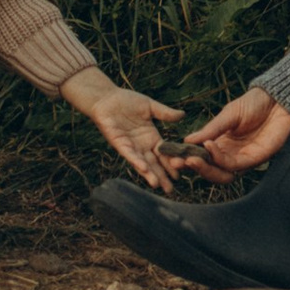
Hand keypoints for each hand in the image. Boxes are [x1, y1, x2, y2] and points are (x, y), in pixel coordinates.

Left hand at [64, 74, 185, 187]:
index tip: (179, 175)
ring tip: (157, 185)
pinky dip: (136, 161)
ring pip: (142, 162)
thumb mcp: (150, 107)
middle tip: (170, 190)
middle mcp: (141, 144)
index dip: (170, 164)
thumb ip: (165, 113)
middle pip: (154, 163)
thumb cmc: (126, 101)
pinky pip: (129, 154)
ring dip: (149, 174)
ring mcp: (130, 145)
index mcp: (151, 137)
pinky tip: (143, 169)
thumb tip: (183, 115)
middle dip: (162, 176)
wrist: (106, 98)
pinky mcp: (119, 143)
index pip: (163, 154)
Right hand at [176, 87, 289, 179]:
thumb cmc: (255, 104)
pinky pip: (234, 165)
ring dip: (204, 167)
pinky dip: (219, 159)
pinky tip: (209, 147)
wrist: (279, 99)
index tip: (170, 155)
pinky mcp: (256, 159)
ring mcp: (243, 158)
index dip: (187, 158)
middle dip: (193, 167)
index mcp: (222, 143)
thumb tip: (187, 140)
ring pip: (220, 173)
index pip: (202, 156)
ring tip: (190, 158)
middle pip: (210, 169)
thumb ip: (210, 129)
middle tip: (178, 162)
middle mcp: (231, 154)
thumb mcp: (228, 114)